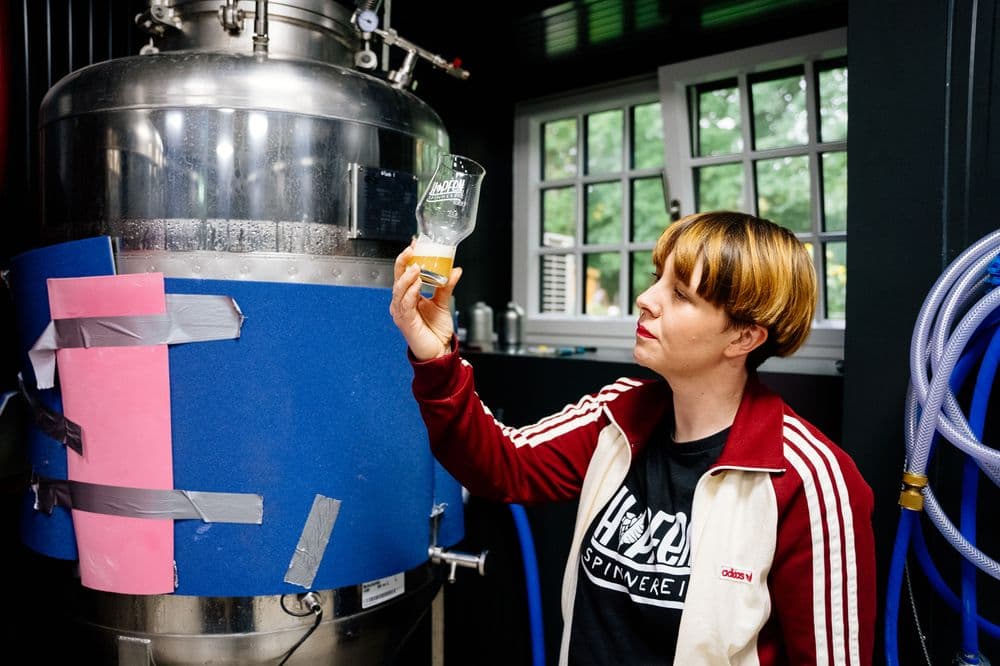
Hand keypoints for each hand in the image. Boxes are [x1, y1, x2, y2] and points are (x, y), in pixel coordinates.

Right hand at [390, 240, 462, 360]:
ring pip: (399, 290)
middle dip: (404, 262)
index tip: (415, 243)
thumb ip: (447, 286)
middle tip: (412, 249)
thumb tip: (455, 269)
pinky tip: (417, 284)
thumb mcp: (443, 302)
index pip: (404, 273)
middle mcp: (402, 302)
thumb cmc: (436, 330)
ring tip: (416, 266)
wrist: (439, 351)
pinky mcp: (405, 321)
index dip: (407, 258)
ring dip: (407, 277)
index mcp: (408, 296)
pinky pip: (405, 304)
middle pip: (398, 278)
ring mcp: (401, 312)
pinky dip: (411, 292)